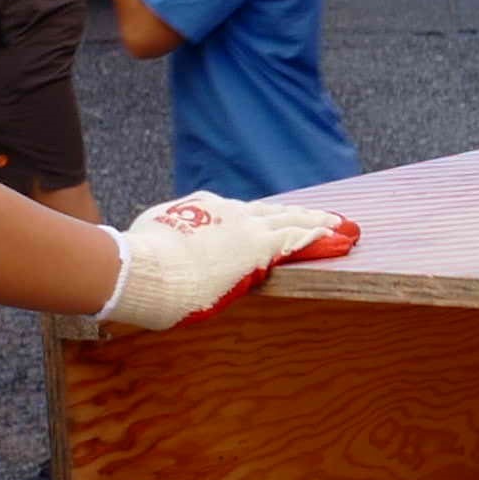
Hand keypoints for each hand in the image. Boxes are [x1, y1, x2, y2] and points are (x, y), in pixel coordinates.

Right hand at [74, 194, 359, 336]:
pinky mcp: (257, 247)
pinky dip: (322, 239)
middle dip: (298, 216)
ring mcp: (244, 227)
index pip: (241, 214)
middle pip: (272, 212)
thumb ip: (166, 243)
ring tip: (345, 228)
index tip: (276, 220)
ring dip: (320, 225)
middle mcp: (226, 212)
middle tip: (326, 219)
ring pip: (292, 221)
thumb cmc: (133, 264)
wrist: (138, 268)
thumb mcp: (150, 243)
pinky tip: (342, 240)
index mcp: (200, 210)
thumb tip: (161, 255)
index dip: (263, 218)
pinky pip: (298, 240)